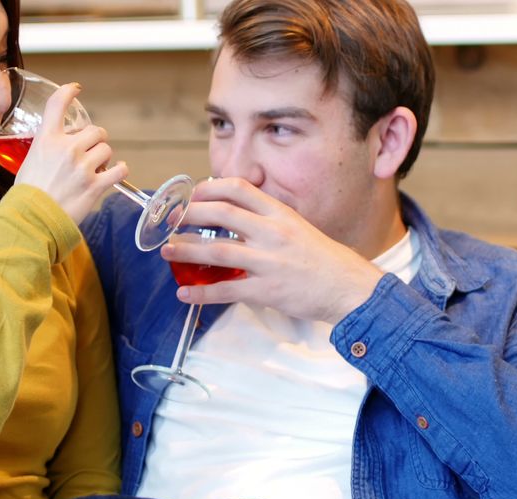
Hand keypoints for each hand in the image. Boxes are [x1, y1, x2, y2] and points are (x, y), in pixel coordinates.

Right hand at [14, 83, 127, 223]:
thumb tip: (56, 147)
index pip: (57, 104)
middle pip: (95, 130)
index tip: (75, 89)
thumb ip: (46, 149)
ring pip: (107, 149)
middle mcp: (67, 149)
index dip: (68, 92)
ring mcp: (83, 167)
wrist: (32, 220)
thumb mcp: (29, 161)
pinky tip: (115, 171)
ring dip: (104, 157)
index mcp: (47, 140)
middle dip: (96, 140)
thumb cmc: (27, 195)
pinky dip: (120, 169)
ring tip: (95, 168)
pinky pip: (119, 170)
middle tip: (89, 152)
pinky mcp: (96, 185)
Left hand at [160, 178, 385, 323]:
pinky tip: (184, 292)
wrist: (348, 287)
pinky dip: (201, 293)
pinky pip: (226, 290)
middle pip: (221, 215)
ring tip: (167, 250)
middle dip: (189, 215)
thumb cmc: (321, 258)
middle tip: (170, 220)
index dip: (210, 188)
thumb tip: (234, 216)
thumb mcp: (296, 227)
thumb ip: (267, 220)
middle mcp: (272, 233)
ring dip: (187, 250)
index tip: (192, 195)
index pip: (239, 189)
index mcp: (279, 214)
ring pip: (217, 252)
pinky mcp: (267, 290)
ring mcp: (269, 262)